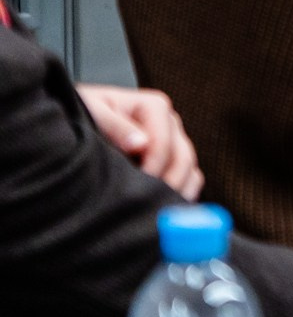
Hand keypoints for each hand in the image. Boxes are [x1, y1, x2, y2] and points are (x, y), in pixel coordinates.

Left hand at [78, 85, 201, 198]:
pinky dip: (183, 193)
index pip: (163, 143)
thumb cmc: (83, 113)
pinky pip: (191, 177)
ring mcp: (174, 141)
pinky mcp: (173, 158)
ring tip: (155, 210)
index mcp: (154, 107)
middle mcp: (169, 122)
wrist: (77, 120)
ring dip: (177, 190)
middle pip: (182, 157)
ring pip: (189, 168)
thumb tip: (141, 144)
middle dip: (168, 183)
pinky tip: (164, 207)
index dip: (153, 167)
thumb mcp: (93, 113)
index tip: (135, 188)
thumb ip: (116, 126)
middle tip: (148, 207)